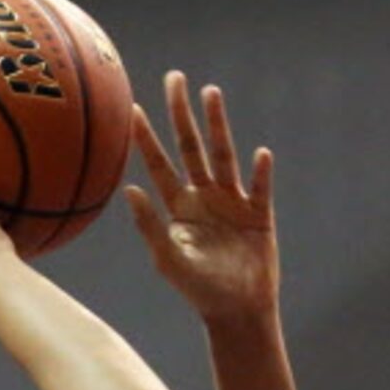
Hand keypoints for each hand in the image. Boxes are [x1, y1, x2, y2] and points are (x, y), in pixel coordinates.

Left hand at [127, 72, 275, 319]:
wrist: (237, 311)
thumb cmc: (198, 290)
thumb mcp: (168, 260)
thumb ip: (149, 225)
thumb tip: (128, 189)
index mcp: (179, 206)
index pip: (160, 165)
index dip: (146, 138)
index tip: (133, 109)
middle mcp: (204, 196)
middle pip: (191, 146)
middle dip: (182, 113)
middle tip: (174, 78)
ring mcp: (233, 201)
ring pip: (224, 155)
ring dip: (218, 125)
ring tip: (211, 93)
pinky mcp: (259, 214)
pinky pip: (260, 188)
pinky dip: (260, 173)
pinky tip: (260, 155)